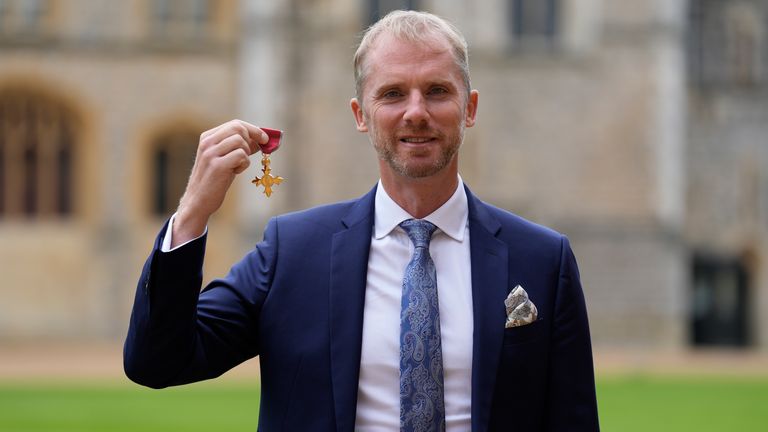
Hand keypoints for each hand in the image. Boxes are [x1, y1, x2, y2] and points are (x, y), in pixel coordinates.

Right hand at [172, 120, 272, 246]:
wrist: (198, 201)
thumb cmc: (215, 180)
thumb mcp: (225, 159)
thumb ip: (239, 147)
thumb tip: (262, 139)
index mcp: (207, 138)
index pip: (235, 124)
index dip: (253, 129)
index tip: (265, 138)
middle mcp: (207, 143)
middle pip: (238, 128)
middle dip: (253, 138)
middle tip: (257, 151)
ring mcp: (211, 153)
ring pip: (240, 141)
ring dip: (246, 154)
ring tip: (238, 166)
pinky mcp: (217, 165)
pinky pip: (241, 155)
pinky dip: (244, 164)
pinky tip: (235, 172)